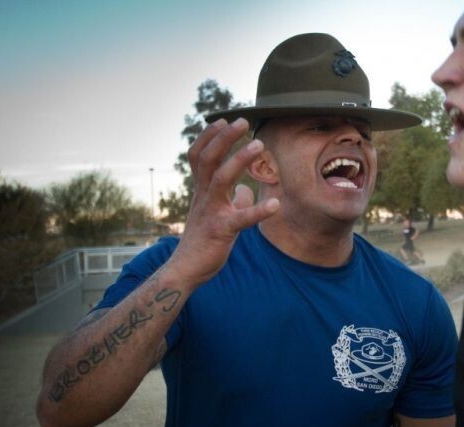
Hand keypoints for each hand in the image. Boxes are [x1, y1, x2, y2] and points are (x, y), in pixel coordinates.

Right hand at [168, 118, 278, 285]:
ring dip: (240, 159)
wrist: (187, 269)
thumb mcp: (218, 215)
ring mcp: (211, 212)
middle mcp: (203, 196)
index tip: (223, 120)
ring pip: (221, 179)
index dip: (209, 136)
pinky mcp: (221, 230)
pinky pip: (241, 219)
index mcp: (202, 191)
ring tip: (259, 144)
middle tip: (242, 121)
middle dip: (224, 137)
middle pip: (207, 159)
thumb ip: (233, 201)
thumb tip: (247, 192)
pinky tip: (276, 204)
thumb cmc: (203, 241)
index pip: (199, 156)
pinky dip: (259, 211)